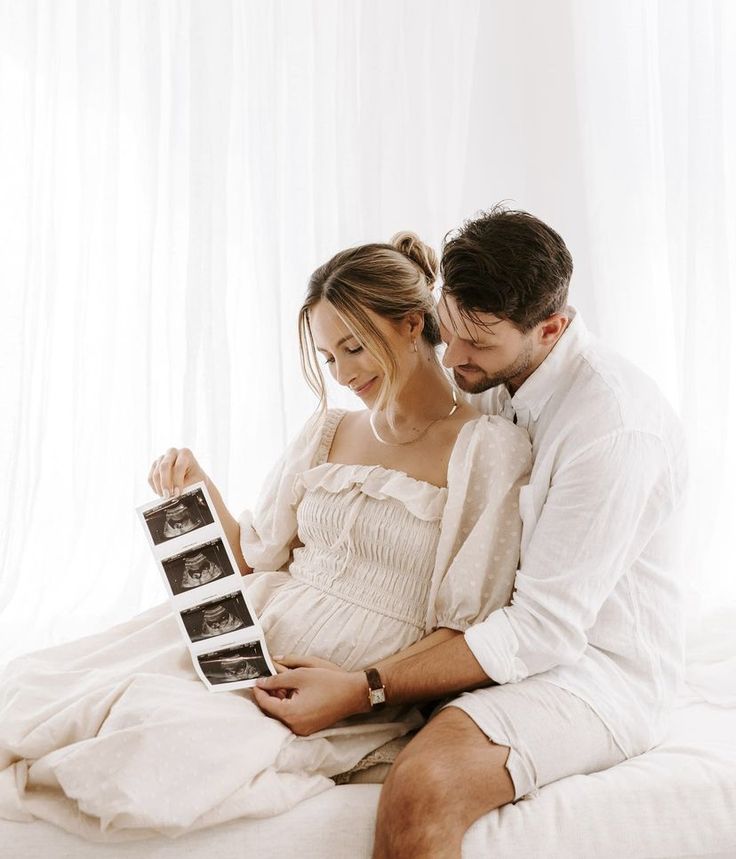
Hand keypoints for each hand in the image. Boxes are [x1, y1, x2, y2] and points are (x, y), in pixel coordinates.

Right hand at [148, 447, 208, 497]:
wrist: (192, 477)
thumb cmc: (196, 479)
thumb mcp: (197, 482)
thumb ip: (188, 487)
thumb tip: (177, 496)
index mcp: (186, 453)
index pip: (179, 466)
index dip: (177, 481)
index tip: (177, 493)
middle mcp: (172, 452)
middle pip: (164, 466)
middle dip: (165, 483)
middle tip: (167, 496)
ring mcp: (161, 458)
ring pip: (156, 474)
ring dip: (159, 488)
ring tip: (166, 497)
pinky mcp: (154, 466)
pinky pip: (150, 478)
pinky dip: (155, 488)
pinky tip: (162, 494)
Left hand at [252, 664, 369, 735]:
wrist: (353, 693)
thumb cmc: (328, 682)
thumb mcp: (300, 674)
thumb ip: (277, 678)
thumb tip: (261, 682)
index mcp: (291, 714)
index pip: (265, 704)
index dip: (258, 690)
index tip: (255, 679)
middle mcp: (295, 726)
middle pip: (272, 711)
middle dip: (268, 695)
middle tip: (268, 678)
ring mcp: (302, 729)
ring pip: (282, 714)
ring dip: (278, 700)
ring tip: (281, 683)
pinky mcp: (309, 728)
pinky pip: (292, 717)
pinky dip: (288, 705)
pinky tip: (292, 692)